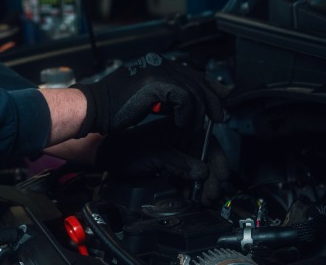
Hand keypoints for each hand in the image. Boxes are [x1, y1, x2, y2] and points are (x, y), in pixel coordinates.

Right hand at [73, 54, 224, 136]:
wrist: (94, 109)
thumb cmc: (114, 108)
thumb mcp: (148, 99)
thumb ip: (168, 97)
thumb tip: (190, 104)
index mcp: (157, 64)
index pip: (193, 73)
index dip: (210, 87)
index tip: (221, 100)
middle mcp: (159, 63)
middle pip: (197, 80)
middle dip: (212, 100)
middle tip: (219, 117)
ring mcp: (158, 70)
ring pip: (194, 91)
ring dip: (198, 112)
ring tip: (195, 126)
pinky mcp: (157, 83)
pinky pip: (184, 99)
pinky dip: (187, 114)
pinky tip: (182, 124)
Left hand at [94, 120, 230, 202]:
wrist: (105, 158)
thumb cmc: (123, 150)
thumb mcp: (154, 156)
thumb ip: (178, 163)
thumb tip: (202, 172)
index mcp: (177, 128)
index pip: (206, 140)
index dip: (216, 159)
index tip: (220, 176)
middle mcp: (179, 138)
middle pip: (204, 156)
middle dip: (211, 176)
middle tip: (211, 193)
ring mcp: (174, 151)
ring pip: (197, 168)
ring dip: (203, 183)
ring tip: (203, 197)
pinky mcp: (169, 164)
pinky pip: (186, 174)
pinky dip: (191, 185)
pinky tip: (191, 194)